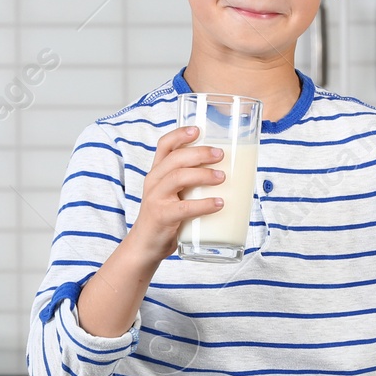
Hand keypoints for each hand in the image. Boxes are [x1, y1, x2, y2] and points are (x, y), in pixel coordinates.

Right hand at [129, 125, 225, 262]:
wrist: (145, 245)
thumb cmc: (166, 217)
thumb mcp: (173, 193)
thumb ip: (191, 182)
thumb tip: (229, 173)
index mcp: (157, 172)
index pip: (164, 145)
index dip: (180, 134)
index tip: (198, 129)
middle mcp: (154, 181)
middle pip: (175, 158)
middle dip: (199, 153)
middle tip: (220, 155)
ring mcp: (156, 199)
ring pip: (178, 178)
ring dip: (203, 175)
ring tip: (222, 177)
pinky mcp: (162, 217)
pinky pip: (184, 208)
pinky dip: (204, 204)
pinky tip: (219, 204)